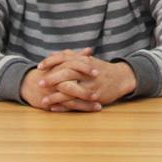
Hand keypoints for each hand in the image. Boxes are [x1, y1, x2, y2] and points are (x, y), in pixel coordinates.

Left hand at [19, 48, 137, 111]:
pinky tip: (54, 108)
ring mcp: (91, 85)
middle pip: (66, 74)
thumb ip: (72, 57)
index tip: (39, 66)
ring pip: (70, 91)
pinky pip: (76, 103)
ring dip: (55, 96)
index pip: (64, 58)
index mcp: (84, 61)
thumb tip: (55, 54)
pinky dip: (64, 106)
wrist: (121, 78)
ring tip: (42, 101)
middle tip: (39, 83)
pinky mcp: (93, 97)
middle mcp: (87, 72)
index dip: (51, 61)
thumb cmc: (102, 69)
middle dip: (51, 79)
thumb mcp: (88, 60)